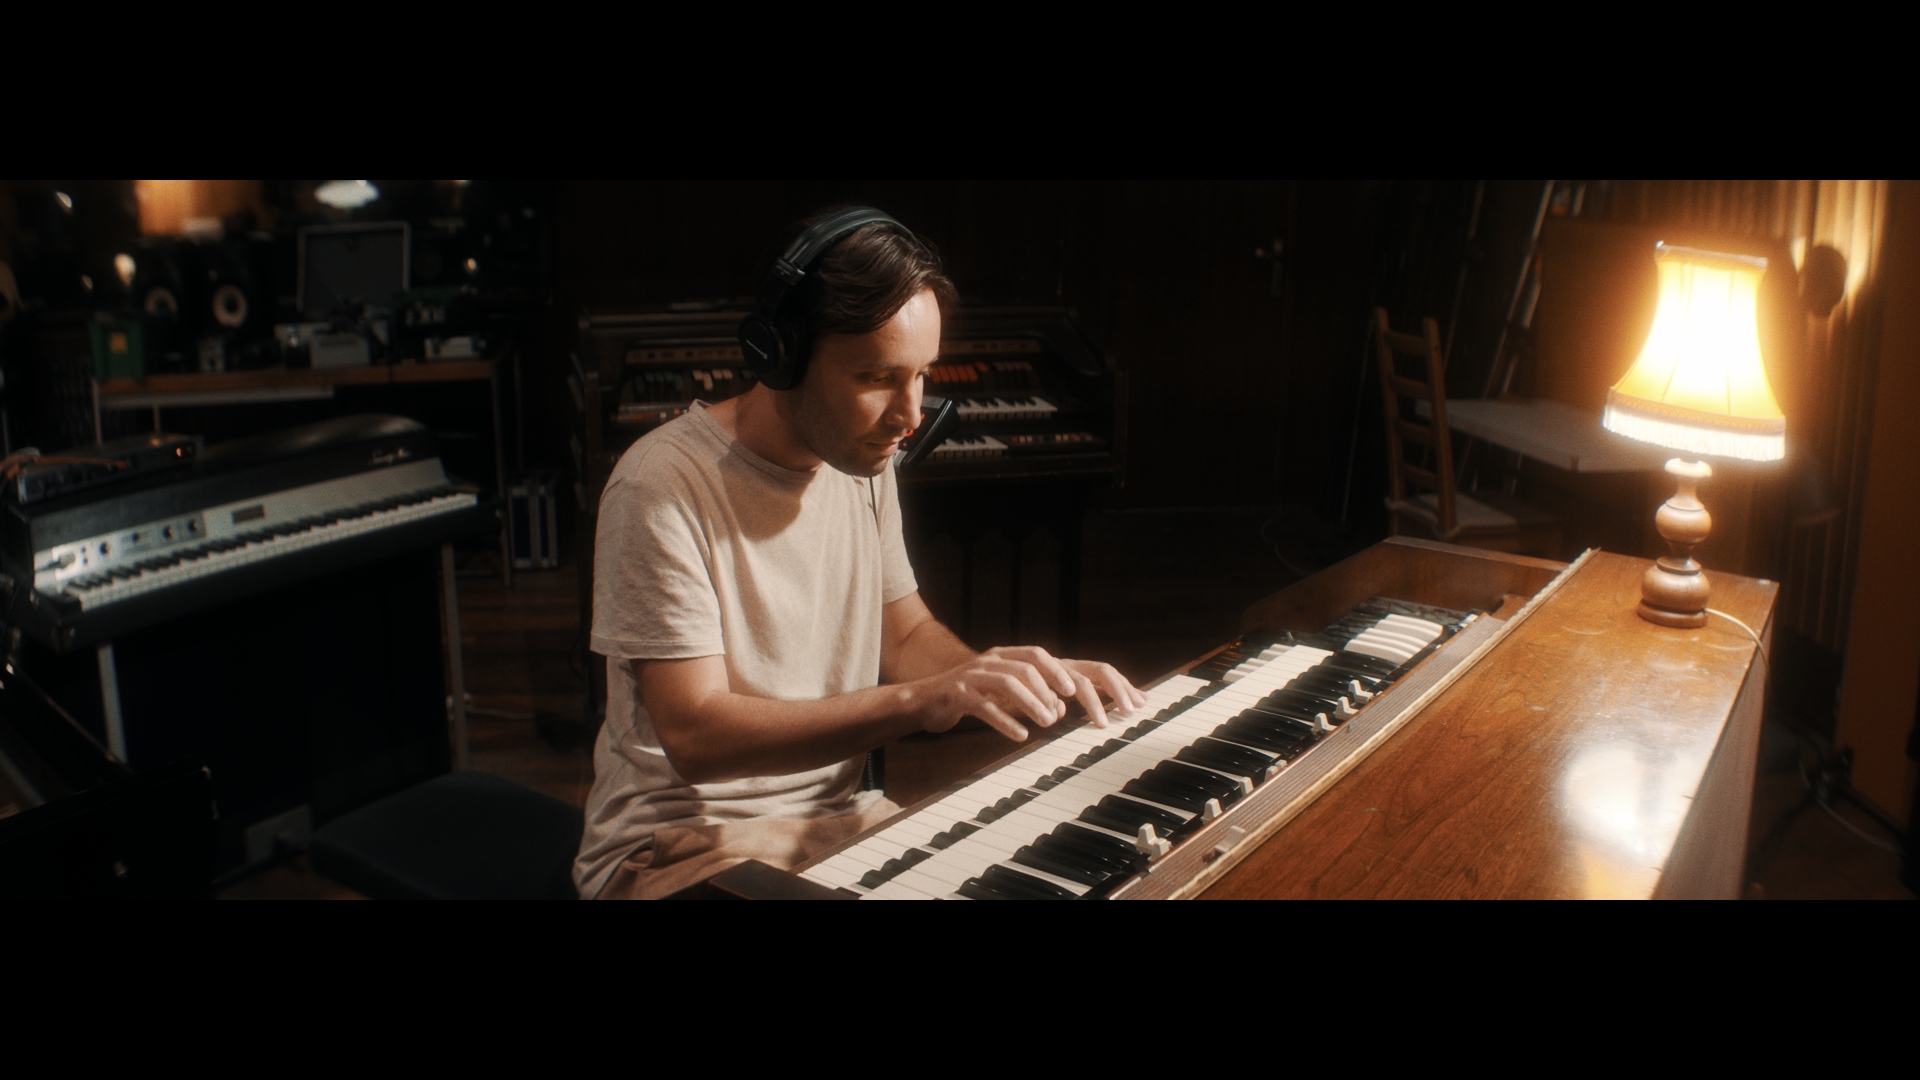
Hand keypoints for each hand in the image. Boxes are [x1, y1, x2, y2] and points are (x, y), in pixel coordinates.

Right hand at [914, 646, 1148, 742]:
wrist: (923, 700)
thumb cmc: (972, 698)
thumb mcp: (1008, 697)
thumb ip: (1036, 698)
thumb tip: (1064, 708)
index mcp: (1013, 657)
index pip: (1054, 659)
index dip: (1079, 676)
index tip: (1102, 697)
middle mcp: (997, 659)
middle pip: (1036, 662)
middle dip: (1064, 685)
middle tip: (1085, 713)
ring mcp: (976, 673)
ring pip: (1011, 679)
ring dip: (1035, 702)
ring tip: (1050, 723)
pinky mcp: (958, 692)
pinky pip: (984, 704)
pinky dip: (1004, 720)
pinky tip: (1020, 736)